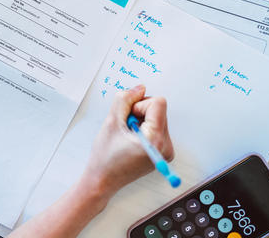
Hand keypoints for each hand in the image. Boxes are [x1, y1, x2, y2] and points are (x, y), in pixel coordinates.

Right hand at [80, 85, 173, 201]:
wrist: (102, 181)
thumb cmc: (105, 157)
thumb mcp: (111, 122)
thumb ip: (125, 100)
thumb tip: (139, 88)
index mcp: (156, 140)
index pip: (158, 103)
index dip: (139, 105)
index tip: (127, 118)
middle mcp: (166, 146)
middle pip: (159, 110)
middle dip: (139, 113)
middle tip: (125, 127)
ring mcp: (165, 150)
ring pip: (157, 118)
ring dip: (141, 120)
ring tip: (127, 135)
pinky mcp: (162, 152)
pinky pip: (156, 128)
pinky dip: (143, 128)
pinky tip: (131, 140)